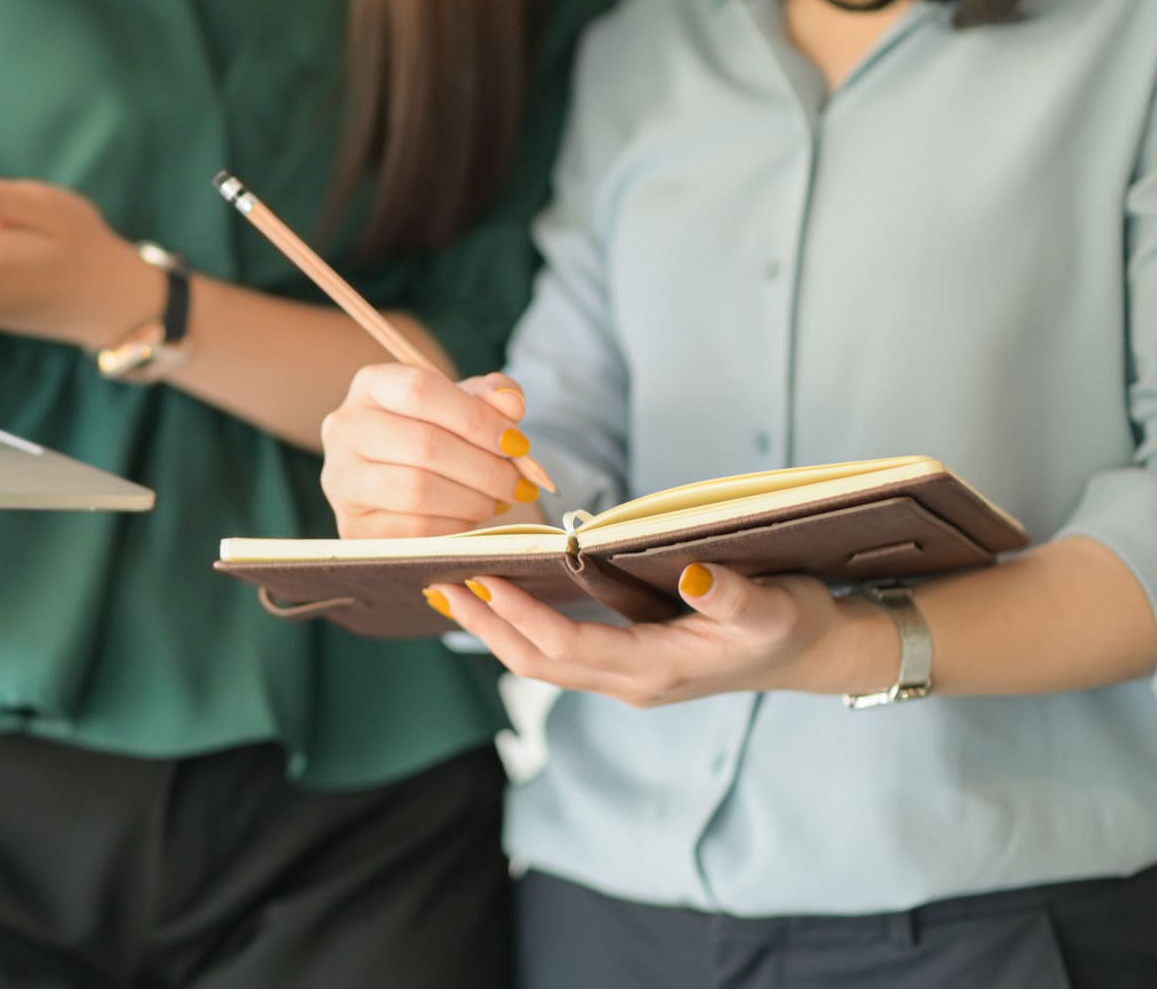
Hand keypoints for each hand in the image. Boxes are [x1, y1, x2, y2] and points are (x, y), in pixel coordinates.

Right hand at [320, 364, 540, 537]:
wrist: (397, 478)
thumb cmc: (437, 433)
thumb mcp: (463, 405)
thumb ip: (492, 396)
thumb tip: (511, 403)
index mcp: (370, 386)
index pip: (421, 390)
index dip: (477, 418)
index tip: (517, 443)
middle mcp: (345, 428)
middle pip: (424, 445)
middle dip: (485, 468)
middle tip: (519, 483)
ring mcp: (342, 479)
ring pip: (418, 490)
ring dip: (473, 500)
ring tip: (497, 500)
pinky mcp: (352, 525)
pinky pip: (413, 529)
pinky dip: (455, 526)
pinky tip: (469, 518)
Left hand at [426, 565, 899, 707]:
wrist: (816, 653)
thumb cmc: (796, 623)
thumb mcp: (777, 606)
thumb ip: (736, 596)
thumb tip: (696, 573)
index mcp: (657, 670)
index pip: (567, 648)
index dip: (521, 616)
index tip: (481, 580)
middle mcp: (632, 681)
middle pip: (537, 662)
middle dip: (487, 625)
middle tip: (439, 581)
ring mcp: (627, 677)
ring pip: (542, 661)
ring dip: (496, 628)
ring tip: (452, 585)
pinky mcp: (628, 663)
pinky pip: (560, 651)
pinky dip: (523, 625)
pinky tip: (502, 593)